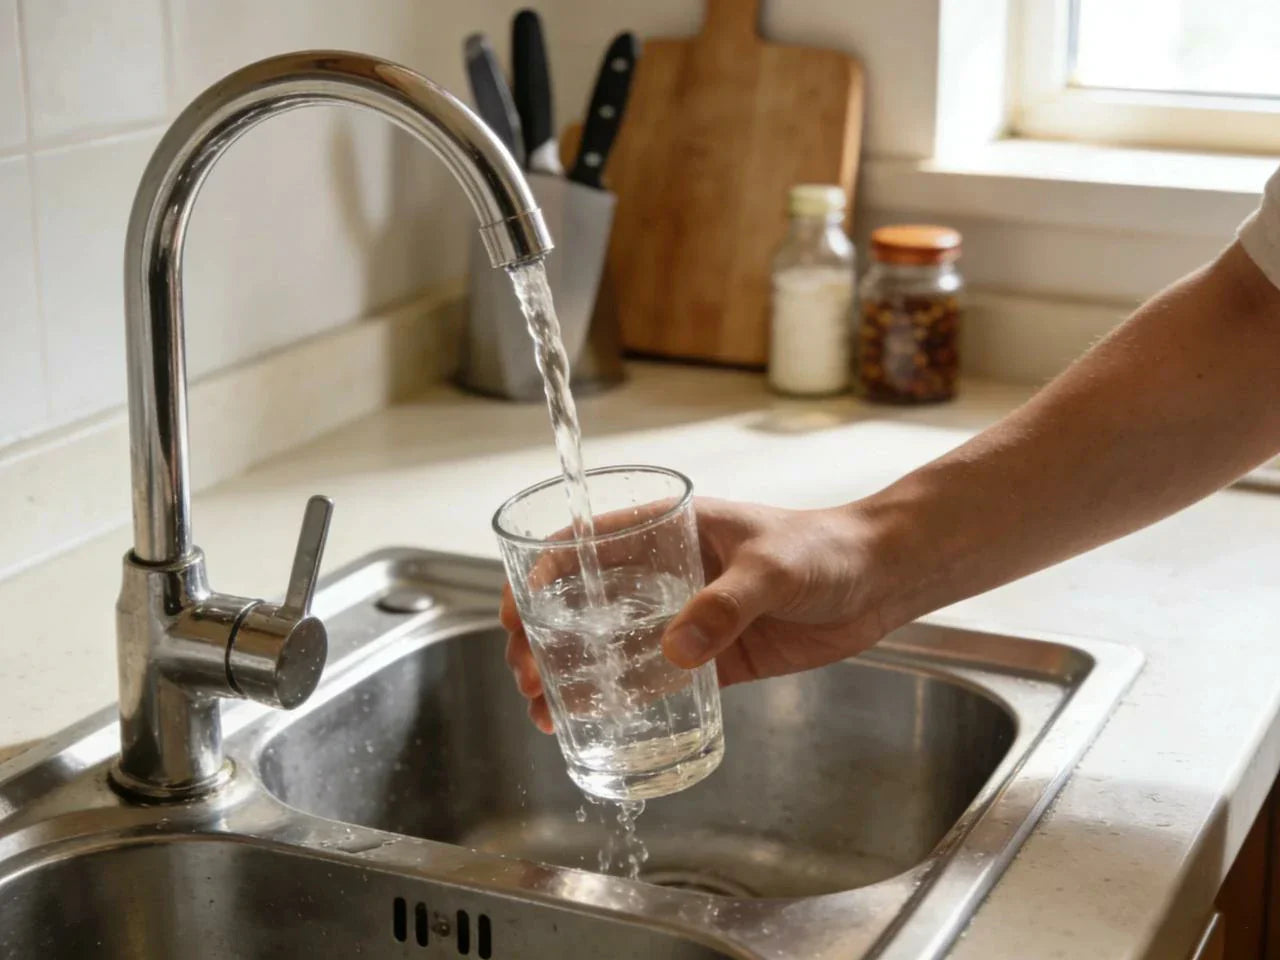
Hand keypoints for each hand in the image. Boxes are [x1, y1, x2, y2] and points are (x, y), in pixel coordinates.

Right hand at [500, 498, 889, 731]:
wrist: (880, 577)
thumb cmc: (827, 546)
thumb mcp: (771, 567)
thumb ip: (726, 606)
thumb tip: (676, 653)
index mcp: (670, 529)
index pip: (586, 544)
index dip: (540, 574)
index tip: (515, 611)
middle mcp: (668, 572)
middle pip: (587, 602)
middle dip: (545, 635)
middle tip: (525, 675)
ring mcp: (688, 616)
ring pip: (615, 646)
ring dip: (575, 674)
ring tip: (542, 710)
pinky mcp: (714, 655)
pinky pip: (658, 680)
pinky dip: (624, 699)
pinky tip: (594, 720)